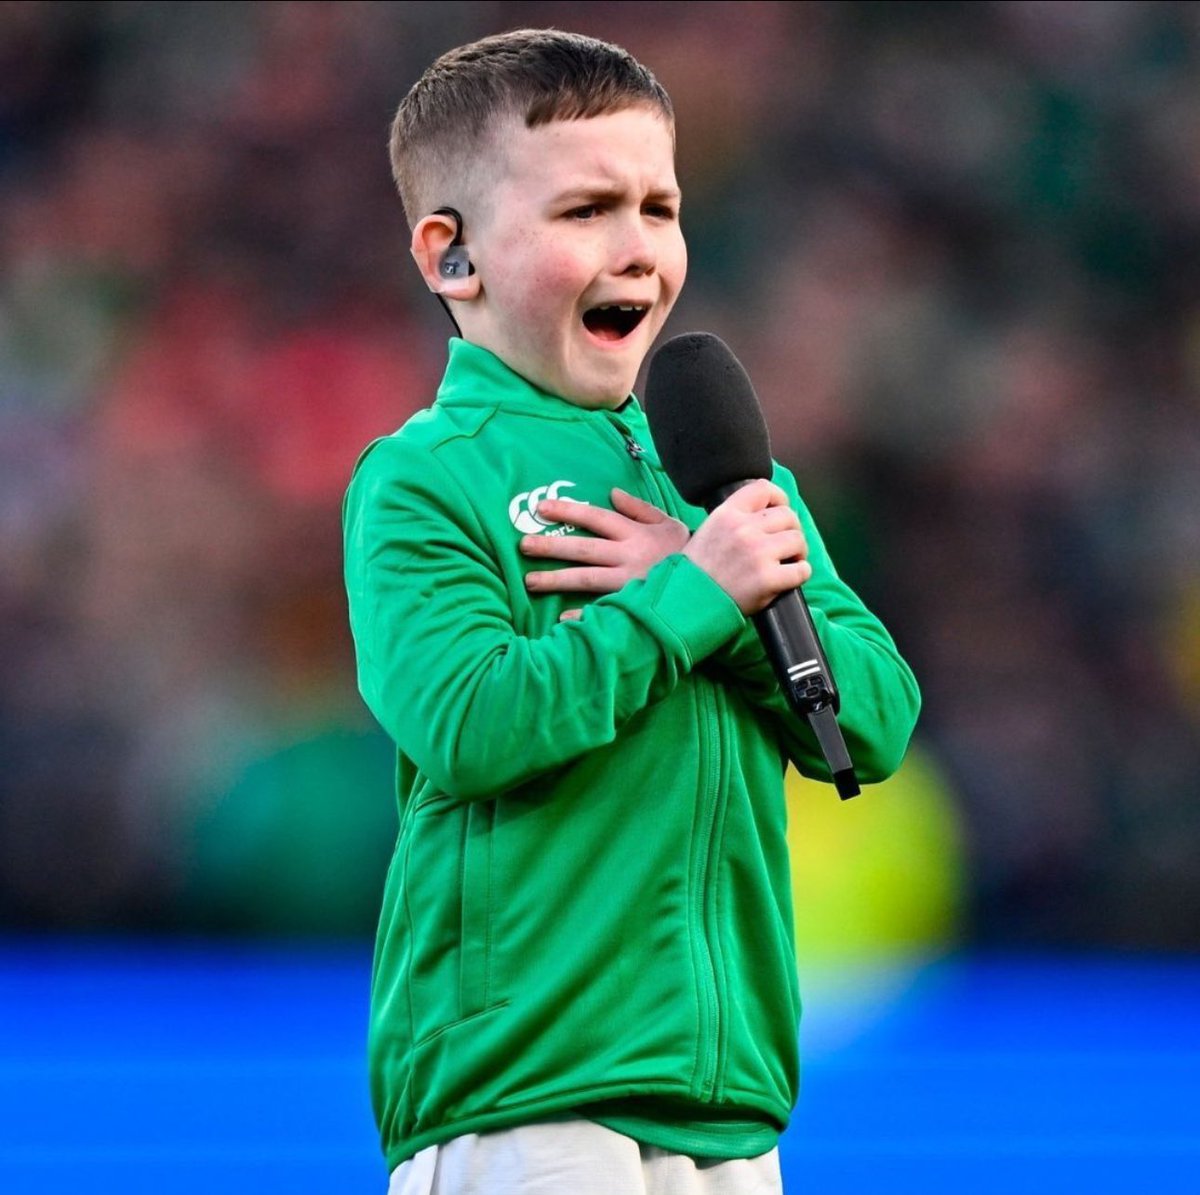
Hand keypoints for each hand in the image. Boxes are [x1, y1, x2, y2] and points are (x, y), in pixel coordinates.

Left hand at [522, 488, 689, 618]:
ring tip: (530, 581)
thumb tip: (612, 493)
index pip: (595, 517)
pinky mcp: (633, 604)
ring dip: (557, 580)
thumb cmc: (685, 553)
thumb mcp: (666, 524)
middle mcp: (628, 556)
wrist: (712, 584)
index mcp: (634, 533)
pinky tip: (562, 618)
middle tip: (523, 545)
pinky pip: (604, 610)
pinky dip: (583, 615)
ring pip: (586, 579)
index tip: (541, 508)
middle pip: (584, 549)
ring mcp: (629, 582)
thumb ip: (639, 508)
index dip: (568, 511)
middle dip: (552, 546)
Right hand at [683, 480, 810, 613]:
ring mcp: (757, 553)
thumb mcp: (708, 531)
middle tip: (786, 545)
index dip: (779, 498)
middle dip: (791, 530)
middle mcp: (743, 529)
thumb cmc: (697, 572)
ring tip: (788, 562)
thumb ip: (733, 518)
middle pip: (787, 515)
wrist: (687, 603)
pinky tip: (789, 578)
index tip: (781, 509)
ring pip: (797, 540)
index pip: (763, 488)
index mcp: (726, 515)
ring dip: (798, 552)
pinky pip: (801, 570)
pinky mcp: (768, 578)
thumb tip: (766, 513)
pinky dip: (801, 573)